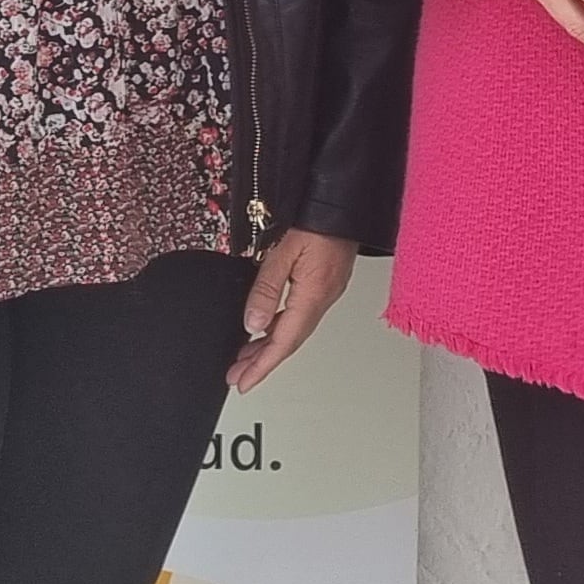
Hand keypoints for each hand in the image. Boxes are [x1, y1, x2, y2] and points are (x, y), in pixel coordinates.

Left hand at [231, 227, 358, 389]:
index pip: (284, 342)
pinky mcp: (327, 281)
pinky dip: (282, 328)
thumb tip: (252, 324)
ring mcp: (327, 290)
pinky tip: (269, 327)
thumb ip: (267, 289)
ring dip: (271, 346)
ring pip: (296, 329)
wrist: (343, 200)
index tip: (244, 383)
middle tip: (239, 377)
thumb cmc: (317, 218)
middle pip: (291, 341)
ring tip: (247, 358)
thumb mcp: (283, 251)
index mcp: (314, 294)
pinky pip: (302, 315)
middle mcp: (324, 297)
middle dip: (263, 362)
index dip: (262, 366)